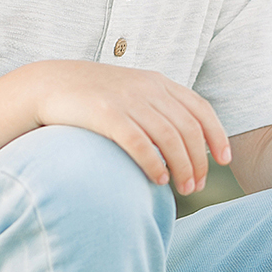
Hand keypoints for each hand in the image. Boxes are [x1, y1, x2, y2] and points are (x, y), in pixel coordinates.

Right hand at [23, 61, 230, 197]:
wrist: (48, 84)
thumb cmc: (91, 97)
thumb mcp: (129, 92)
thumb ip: (154, 108)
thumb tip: (179, 143)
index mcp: (157, 82)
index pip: (200, 109)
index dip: (217, 135)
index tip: (223, 160)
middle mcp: (147, 88)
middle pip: (189, 128)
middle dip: (200, 161)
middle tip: (197, 186)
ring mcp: (127, 100)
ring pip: (170, 138)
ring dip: (183, 167)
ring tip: (184, 190)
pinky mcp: (106, 114)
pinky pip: (140, 143)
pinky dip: (154, 163)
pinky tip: (158, 180)